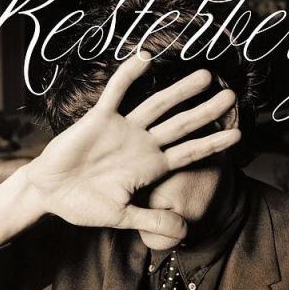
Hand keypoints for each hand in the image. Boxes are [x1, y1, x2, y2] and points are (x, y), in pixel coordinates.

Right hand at [25, 52, 239, 241]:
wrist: (50, 192)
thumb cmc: (84, 205)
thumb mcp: (121, 216)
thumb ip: (152, 220)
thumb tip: (184, 231)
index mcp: (150, 167)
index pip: (189, 152)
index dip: (213, 143)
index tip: (238, 134)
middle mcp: (142, 144)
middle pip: (181, 124)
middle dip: (206, 111)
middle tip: (231, 96)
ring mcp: (122, 129)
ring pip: (156, 105)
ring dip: (180, 91)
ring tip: (205, 76)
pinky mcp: (99, 118)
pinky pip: (117, 93)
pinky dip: (129, 76)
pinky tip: (146, 58)